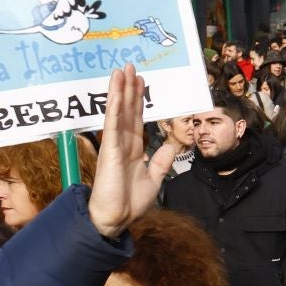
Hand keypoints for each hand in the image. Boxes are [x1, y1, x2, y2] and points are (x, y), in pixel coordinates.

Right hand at [87, 63, 167, 238]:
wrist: (117, 218)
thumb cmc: (131, 202)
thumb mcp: (155, 178)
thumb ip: (162, 160)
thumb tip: (175, 145)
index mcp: (133, 150)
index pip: (136, 119)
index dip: (139, 101)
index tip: (141, 82)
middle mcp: (122, 144)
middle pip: (128, 111)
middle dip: (130, 89)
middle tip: (130, 67)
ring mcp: (114, 146)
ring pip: (118, 112)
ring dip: (120, 91)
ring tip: (121, 70)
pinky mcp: (110, 150)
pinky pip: (112, 125)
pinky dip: (115, 107)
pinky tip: (117, 92)